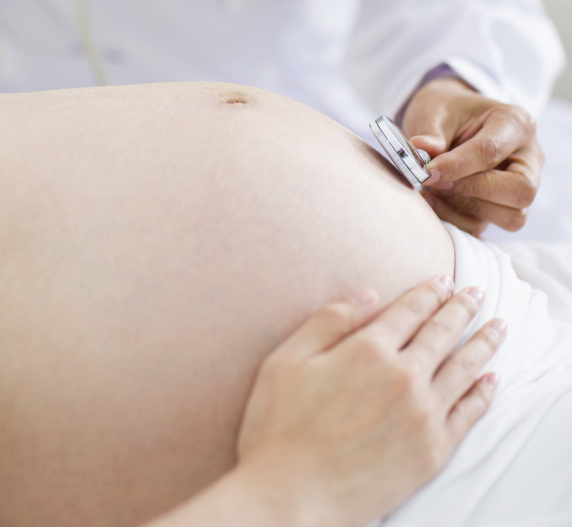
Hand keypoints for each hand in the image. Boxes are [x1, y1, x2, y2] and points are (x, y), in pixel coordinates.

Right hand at [235, 277, 504, 526]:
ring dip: (483, 342)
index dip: (427, 292)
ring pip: (463, 368)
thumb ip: (329, 321)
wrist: (292, 498)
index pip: (409, 310)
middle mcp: (403, 377)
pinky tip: (491, 380)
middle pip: (442, 333)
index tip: (443, 280)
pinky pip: (468, 414)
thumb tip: (367, 293)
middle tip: (477, 293)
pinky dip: (483, 393)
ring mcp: (423, 415)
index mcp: (368, 349)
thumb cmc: (280, 428)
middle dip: (461, 308)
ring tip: (498, 327)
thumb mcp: (287, 360)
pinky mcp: (432, 451)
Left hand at [402, 77, 542, 235]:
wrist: (449, 120)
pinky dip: (457, 219)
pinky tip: (434, 201)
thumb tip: (422, 150)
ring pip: (512, 217)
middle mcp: (528, 158)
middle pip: (520, 190)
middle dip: (473, 191)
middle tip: (435, 182)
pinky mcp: (503, 209)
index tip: (427, 172)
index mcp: (516, 124)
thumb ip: (430, 132)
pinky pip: (487, 226)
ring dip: (466, 208)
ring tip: (433, 190)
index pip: (491, 151)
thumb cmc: (446, 111)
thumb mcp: (435, 110)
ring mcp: (519, 187)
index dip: (457, 166)